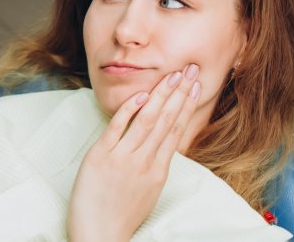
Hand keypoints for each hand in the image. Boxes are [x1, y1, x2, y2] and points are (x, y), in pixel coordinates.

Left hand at [67, 64, 200, 241]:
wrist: (99, 235)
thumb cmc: (119, 215)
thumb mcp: (145, 191)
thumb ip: (152, 166)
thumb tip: (158, 145)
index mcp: (158, 171)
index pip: (176, 130)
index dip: (186, 106)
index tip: (194, 86)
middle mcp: (145, 162)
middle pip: (166, 121)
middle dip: (179, 92)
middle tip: (189, 69)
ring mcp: (124, 158)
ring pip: (148, 121)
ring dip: (160, 95)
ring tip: (172, 75)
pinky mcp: (102, 157)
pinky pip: (118, 128)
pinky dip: (129, 110)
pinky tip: (140, 95)